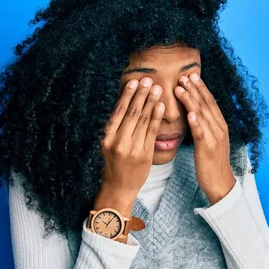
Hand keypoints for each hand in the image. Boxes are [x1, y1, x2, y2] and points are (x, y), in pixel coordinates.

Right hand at [100, 77, 164, 198]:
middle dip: (141, 95)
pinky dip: (156, 118)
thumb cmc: (113, 163)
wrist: (119, 188)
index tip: (134, 81)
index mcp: (107, 137)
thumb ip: (116, 127)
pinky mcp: (145, 155)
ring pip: (143, 121)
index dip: (127, 95)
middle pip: (131, 113)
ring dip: (151, 102)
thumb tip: (126, 102)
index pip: (118, 111)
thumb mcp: (108, 144)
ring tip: (157, 89)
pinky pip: (152, 132)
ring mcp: (132, 149)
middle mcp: (118, 142)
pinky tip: (161, 106)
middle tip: (149, 80)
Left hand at [175, 73, 235, 204]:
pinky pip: (201, 133)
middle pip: (206, 104)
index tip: (191, 76)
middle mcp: (219, 128)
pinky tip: (190, 114)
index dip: (200, 88)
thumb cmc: (212, 163)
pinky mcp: (207, 148)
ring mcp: (214, 137)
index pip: (210, 102)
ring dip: (191, 100)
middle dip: (194, 88)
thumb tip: (194, 113)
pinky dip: (196, 122)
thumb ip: (204, 126)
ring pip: (202, 114)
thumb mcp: (210, 140)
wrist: (221, 183)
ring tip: (180, 88)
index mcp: (219, 125)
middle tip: (183, 75)